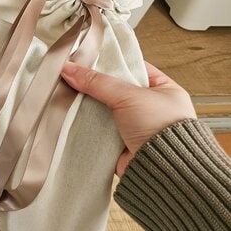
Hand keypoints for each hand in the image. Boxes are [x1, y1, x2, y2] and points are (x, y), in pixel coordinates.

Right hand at [61, 61, 195, 175]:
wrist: (163, 172)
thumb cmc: (162, 131)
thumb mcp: (129, 96)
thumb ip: (98, 81)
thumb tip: (70, 69)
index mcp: (163, 89)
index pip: (132, 67)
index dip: (110, 62)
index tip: (87, 57)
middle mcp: (150, 107)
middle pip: (114, 88)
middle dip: (94, 84)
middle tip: (72, 75)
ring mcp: (135, 125)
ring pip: (104, 108)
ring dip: (88, 105)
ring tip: (67, 93)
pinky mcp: (121, 143)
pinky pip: (99, 128)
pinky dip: (87, 124)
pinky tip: (71, 114)